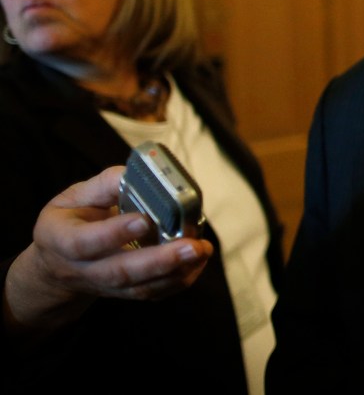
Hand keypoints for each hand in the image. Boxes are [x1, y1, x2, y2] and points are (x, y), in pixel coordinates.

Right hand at [2, 166, 213, 338]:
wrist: (59, 265)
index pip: (84, 242)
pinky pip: (153, 293)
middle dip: (159, 260)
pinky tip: (198, 262)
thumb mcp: (74, 197)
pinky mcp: (125, 292)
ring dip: (175, 271)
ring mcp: (105, 286)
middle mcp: (83, 270)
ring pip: (140, 287)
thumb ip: (104, 185)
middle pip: (121, 271)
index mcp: (61, 240)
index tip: (144, 220)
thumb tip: (136, 173)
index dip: (114, 234)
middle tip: (192, 246)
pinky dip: (178, 280)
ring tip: (202, 251)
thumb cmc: (71, 221)